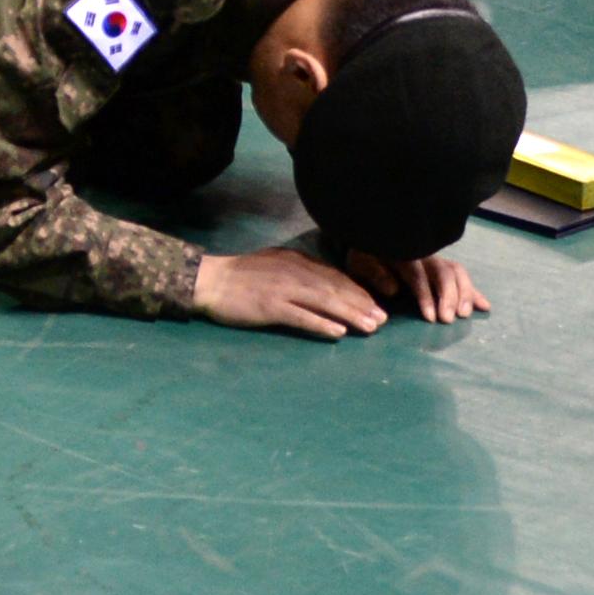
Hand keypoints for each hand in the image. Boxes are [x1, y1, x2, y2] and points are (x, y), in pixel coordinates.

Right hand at [194, 241, 398, 336]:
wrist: (210, 280)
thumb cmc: (241, 276)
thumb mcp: (274, 265)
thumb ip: (298, 272)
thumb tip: (325, 285)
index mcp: (297, 262)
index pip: (335, 277)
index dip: (358, 293)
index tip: (376, 306)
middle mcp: (295, 273)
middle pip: (335, 289)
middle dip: (362, 305)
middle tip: (383, 321)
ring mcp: (283, 289)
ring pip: (324, 302)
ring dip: (350, 315)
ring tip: (370, 328)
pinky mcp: (270, 306)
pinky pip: (300, 316)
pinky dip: (321, 324)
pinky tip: (337, 332)